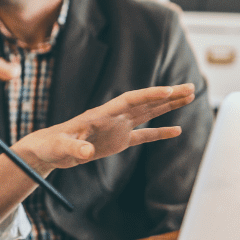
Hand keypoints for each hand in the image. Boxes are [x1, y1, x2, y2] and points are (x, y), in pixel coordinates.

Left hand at [14, 84, 195, 173]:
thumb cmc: (51, 145)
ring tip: (190, 96)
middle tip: (192, 87)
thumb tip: (86, 152)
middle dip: (168, 94)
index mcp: (102, 114)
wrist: (47, 149)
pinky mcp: (118, 141)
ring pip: (149, 113)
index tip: (170, 90)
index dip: (150, 95)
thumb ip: (74, 147)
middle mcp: (113, 116)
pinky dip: (160, 132)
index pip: (130, 100)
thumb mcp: (61, 147)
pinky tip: (177, 130)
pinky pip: (144, 135)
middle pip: (146, 102)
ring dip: (169, 105)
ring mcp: (118, 127)